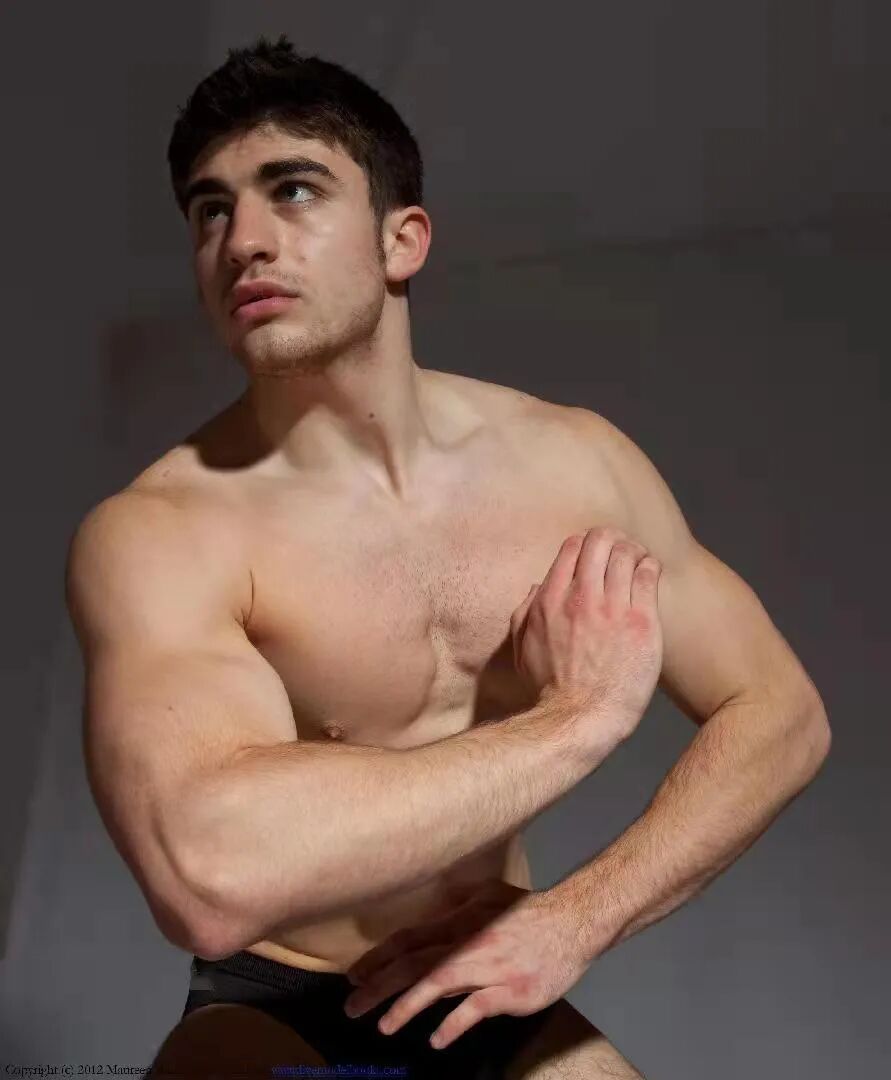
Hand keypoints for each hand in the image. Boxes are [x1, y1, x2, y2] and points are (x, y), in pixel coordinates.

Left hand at [342, 880, 590, 1051]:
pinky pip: (474, 1009)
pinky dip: (453, 1025)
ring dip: (405, 1006)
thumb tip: (432, 915)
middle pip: (414, 963)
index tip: (355, 975)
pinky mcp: (508, 991)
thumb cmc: (529, 910)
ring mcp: (488, 967)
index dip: (379, 957)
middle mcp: (468, 942)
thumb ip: (457, 906)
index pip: (409, 939)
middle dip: (378, 985)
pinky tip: (436, 1040)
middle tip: (352, 1005)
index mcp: (459, 921)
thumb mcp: (487, 895)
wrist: (572, 923)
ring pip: (437, 984)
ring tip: (383, 1025)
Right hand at [510, 526, 662, 750]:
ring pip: (627, 553)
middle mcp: (581, 598)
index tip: (596, 553)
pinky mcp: (641, 622)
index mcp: (550, 600)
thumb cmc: (549, 691)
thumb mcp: (522, 648)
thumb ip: (524, 612)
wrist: (579, 720)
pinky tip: (650, 574)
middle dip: (612, 539)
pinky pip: (649, 575)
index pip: (571, 547)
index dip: (586, 543)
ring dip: (633, 551)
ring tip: (638, 561)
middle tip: (620, 550)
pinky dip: (650, 566)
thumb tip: (537, 587)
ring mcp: (612, 608)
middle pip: (600, 541)